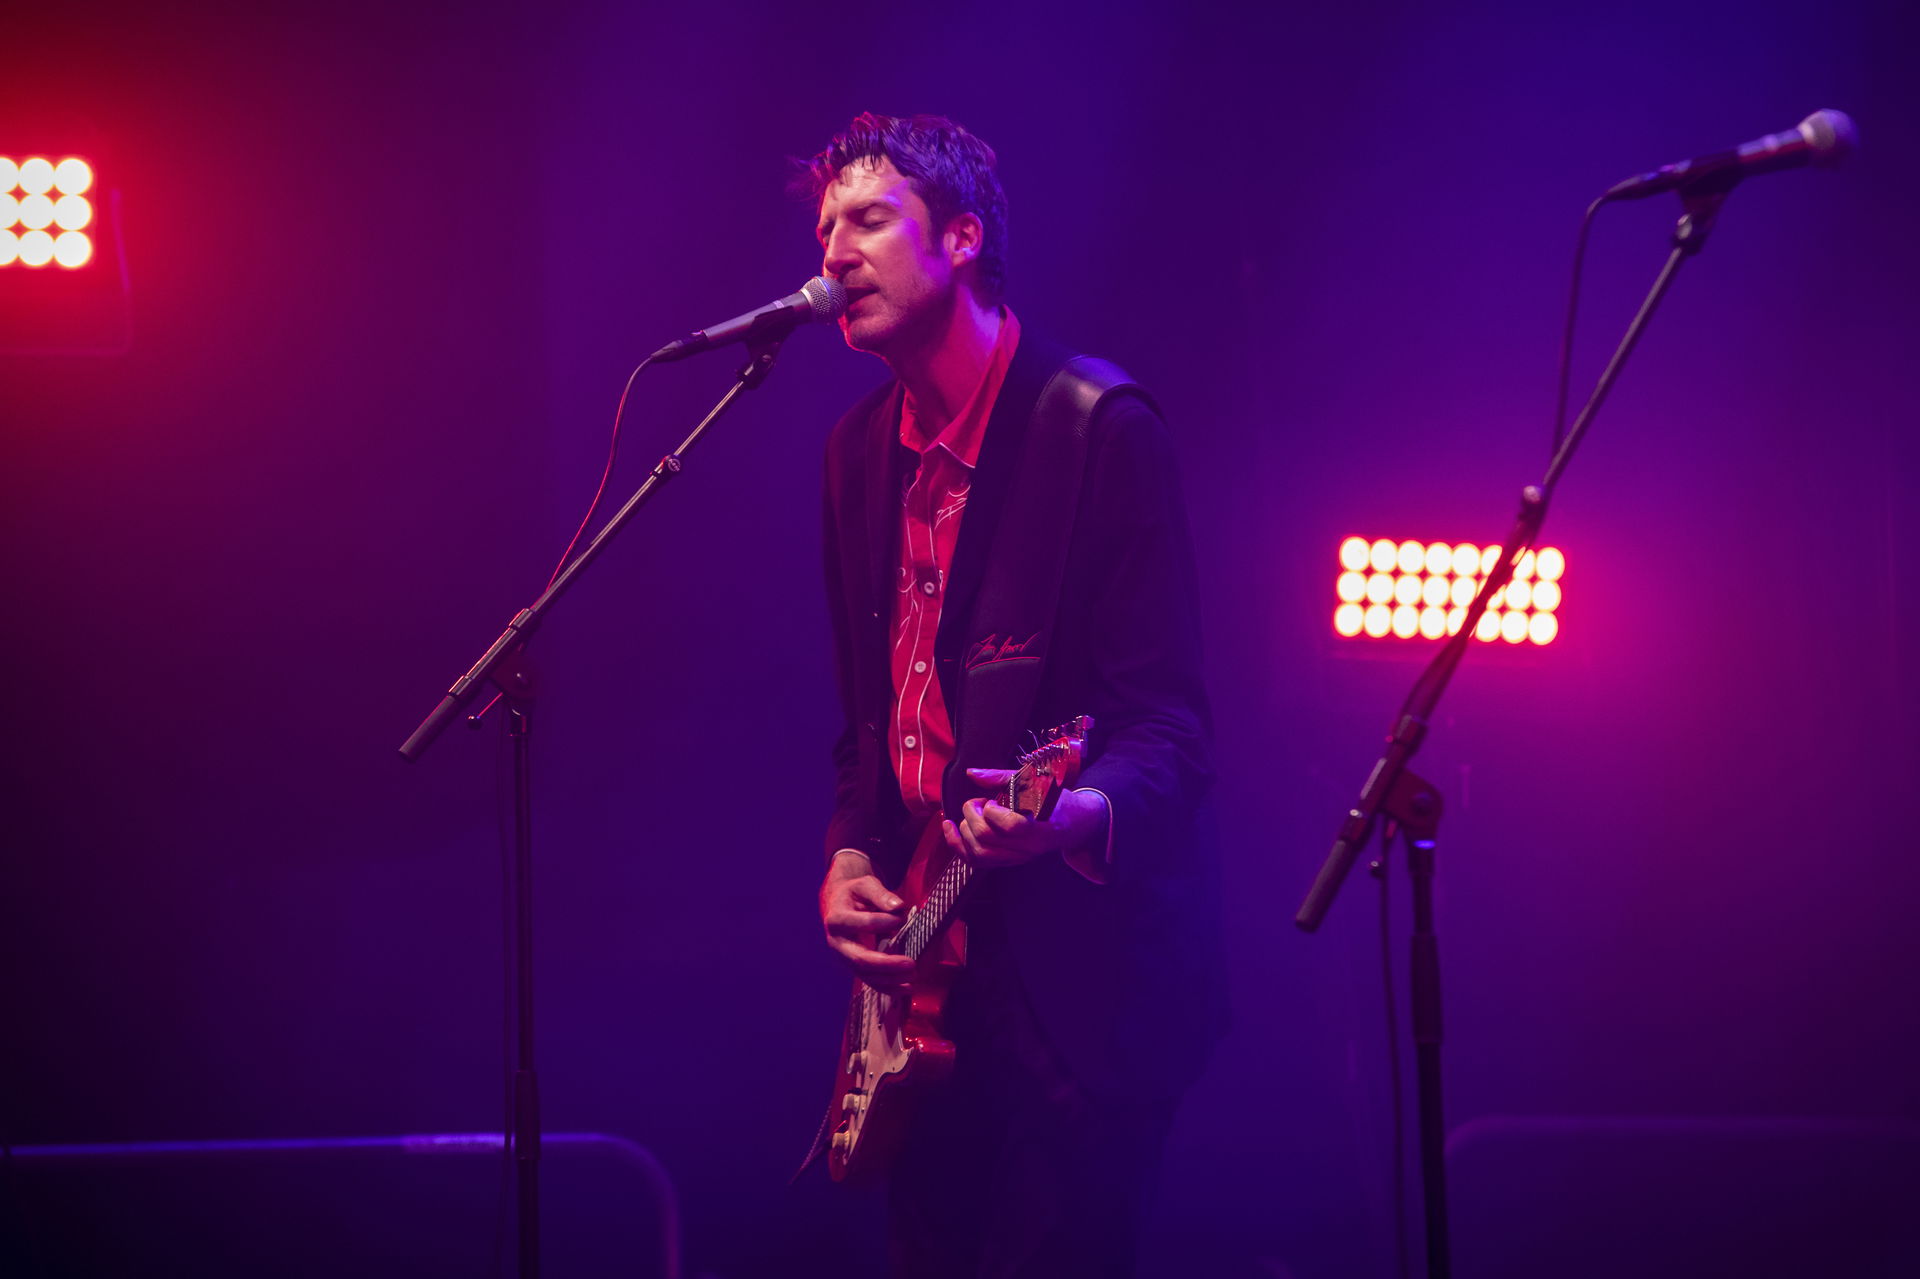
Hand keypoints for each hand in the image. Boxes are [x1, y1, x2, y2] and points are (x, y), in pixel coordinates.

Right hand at [819, 850, 914, 989]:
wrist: (838, 903)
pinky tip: (907, 988)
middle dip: (887, 964)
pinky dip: (889, 987)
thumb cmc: (854, 893)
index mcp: (837, 919)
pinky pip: (870, 981)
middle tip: (911, 964)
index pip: (861, 924)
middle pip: (860, 959)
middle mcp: (837, 943)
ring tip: (913, 977)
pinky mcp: (854, 967)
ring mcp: (845, 958)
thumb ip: (880, 894)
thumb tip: (898, 907)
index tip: (902, 919)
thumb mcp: (864, 885)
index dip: (882, 923)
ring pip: (866, 975)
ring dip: (890, 979)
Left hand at [942, 768, 1106, 869]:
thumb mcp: (1032, 780)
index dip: (992, 811)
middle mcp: (1027, 846)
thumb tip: (971, 773)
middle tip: (977, 803)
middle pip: (986, 840)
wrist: (1074, 823)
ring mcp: (1018, 858)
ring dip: (963, 833)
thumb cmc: (1053, 797)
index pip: (1010, 826)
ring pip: (979, 856)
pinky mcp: (1010, 862)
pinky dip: (959, 847)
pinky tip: (950, 830)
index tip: (992, 800)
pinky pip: (979, 863)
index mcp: (1038, 824)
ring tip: (967, 816)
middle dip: (971, 816)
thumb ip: (1000, 777)